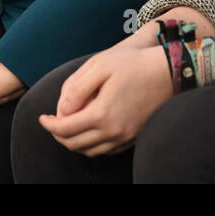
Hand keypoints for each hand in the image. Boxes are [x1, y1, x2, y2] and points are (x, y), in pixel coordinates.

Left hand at [37, 45, 172, 156]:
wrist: (172, 71)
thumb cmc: (135, 64)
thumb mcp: (101, 65)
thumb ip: (76, 87)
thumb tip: (61, 110)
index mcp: (102, 114)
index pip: (64, 129)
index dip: (49, 124)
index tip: (42, 117)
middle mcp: (113, 132)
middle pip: (74, 144)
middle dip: (58, 135)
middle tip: (52, 122)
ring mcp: (125, 138)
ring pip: (90, 151)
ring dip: (73, 142)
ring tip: (67, 127)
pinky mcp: (134, 138)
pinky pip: (106, 150)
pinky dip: (92, 145)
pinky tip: (89, 131)